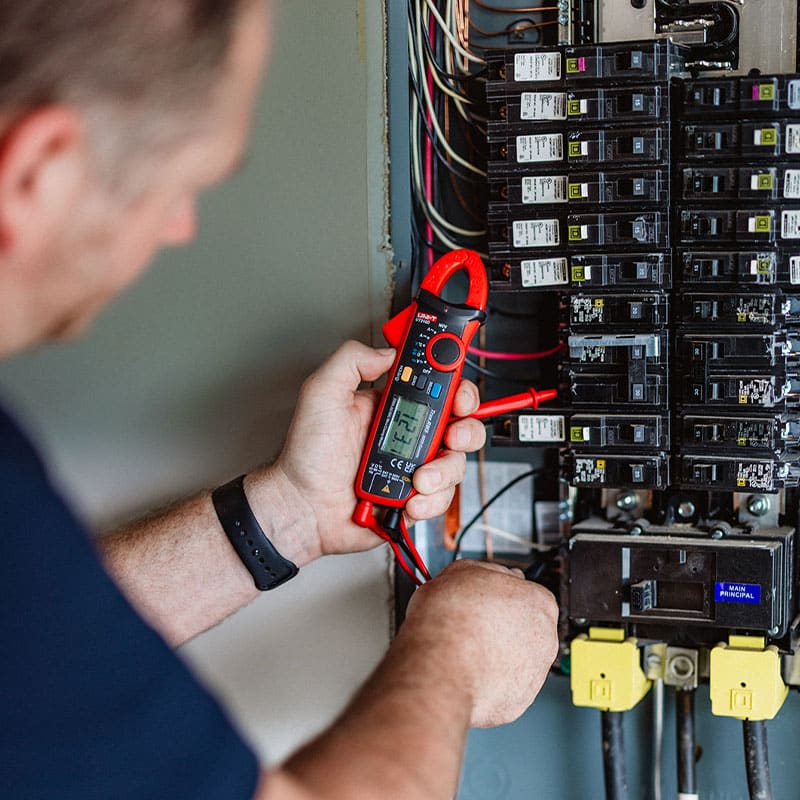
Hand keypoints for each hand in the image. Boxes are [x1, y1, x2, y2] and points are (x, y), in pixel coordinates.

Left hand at [249, 340, 485, 558]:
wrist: (304, 508)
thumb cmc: (306, 457)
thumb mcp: (321, 393)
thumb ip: (351, 360)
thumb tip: (387, 351)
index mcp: (391, 406)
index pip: (436, 386)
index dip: (455, 385)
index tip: (457, 392)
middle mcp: (407, 434)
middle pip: (459, 423)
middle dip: (465, 428)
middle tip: (452, 436)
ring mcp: (414, 467)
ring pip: (456, 462)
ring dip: (443, 471)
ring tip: (417, 478)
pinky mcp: (416, 497)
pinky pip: (443, 496)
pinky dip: (430, 499)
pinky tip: (408, 500)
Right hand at [402, 560, 558, 727]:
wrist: (439, 667)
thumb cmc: (450, 621)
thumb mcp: (461, 571)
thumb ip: (485, 573)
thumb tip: (485, 576)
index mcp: (538, 601)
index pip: (526, 594)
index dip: (501, 596)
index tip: (486, 601)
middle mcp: (545, 638)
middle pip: (524, 627)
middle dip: (500, 626)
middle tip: (472, 625)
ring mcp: (534, 673)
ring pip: (515, 658)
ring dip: (495, 654)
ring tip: (465, 649)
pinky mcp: (517, 701)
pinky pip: (503, 686)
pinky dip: (488, 680)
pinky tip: (467, 669)